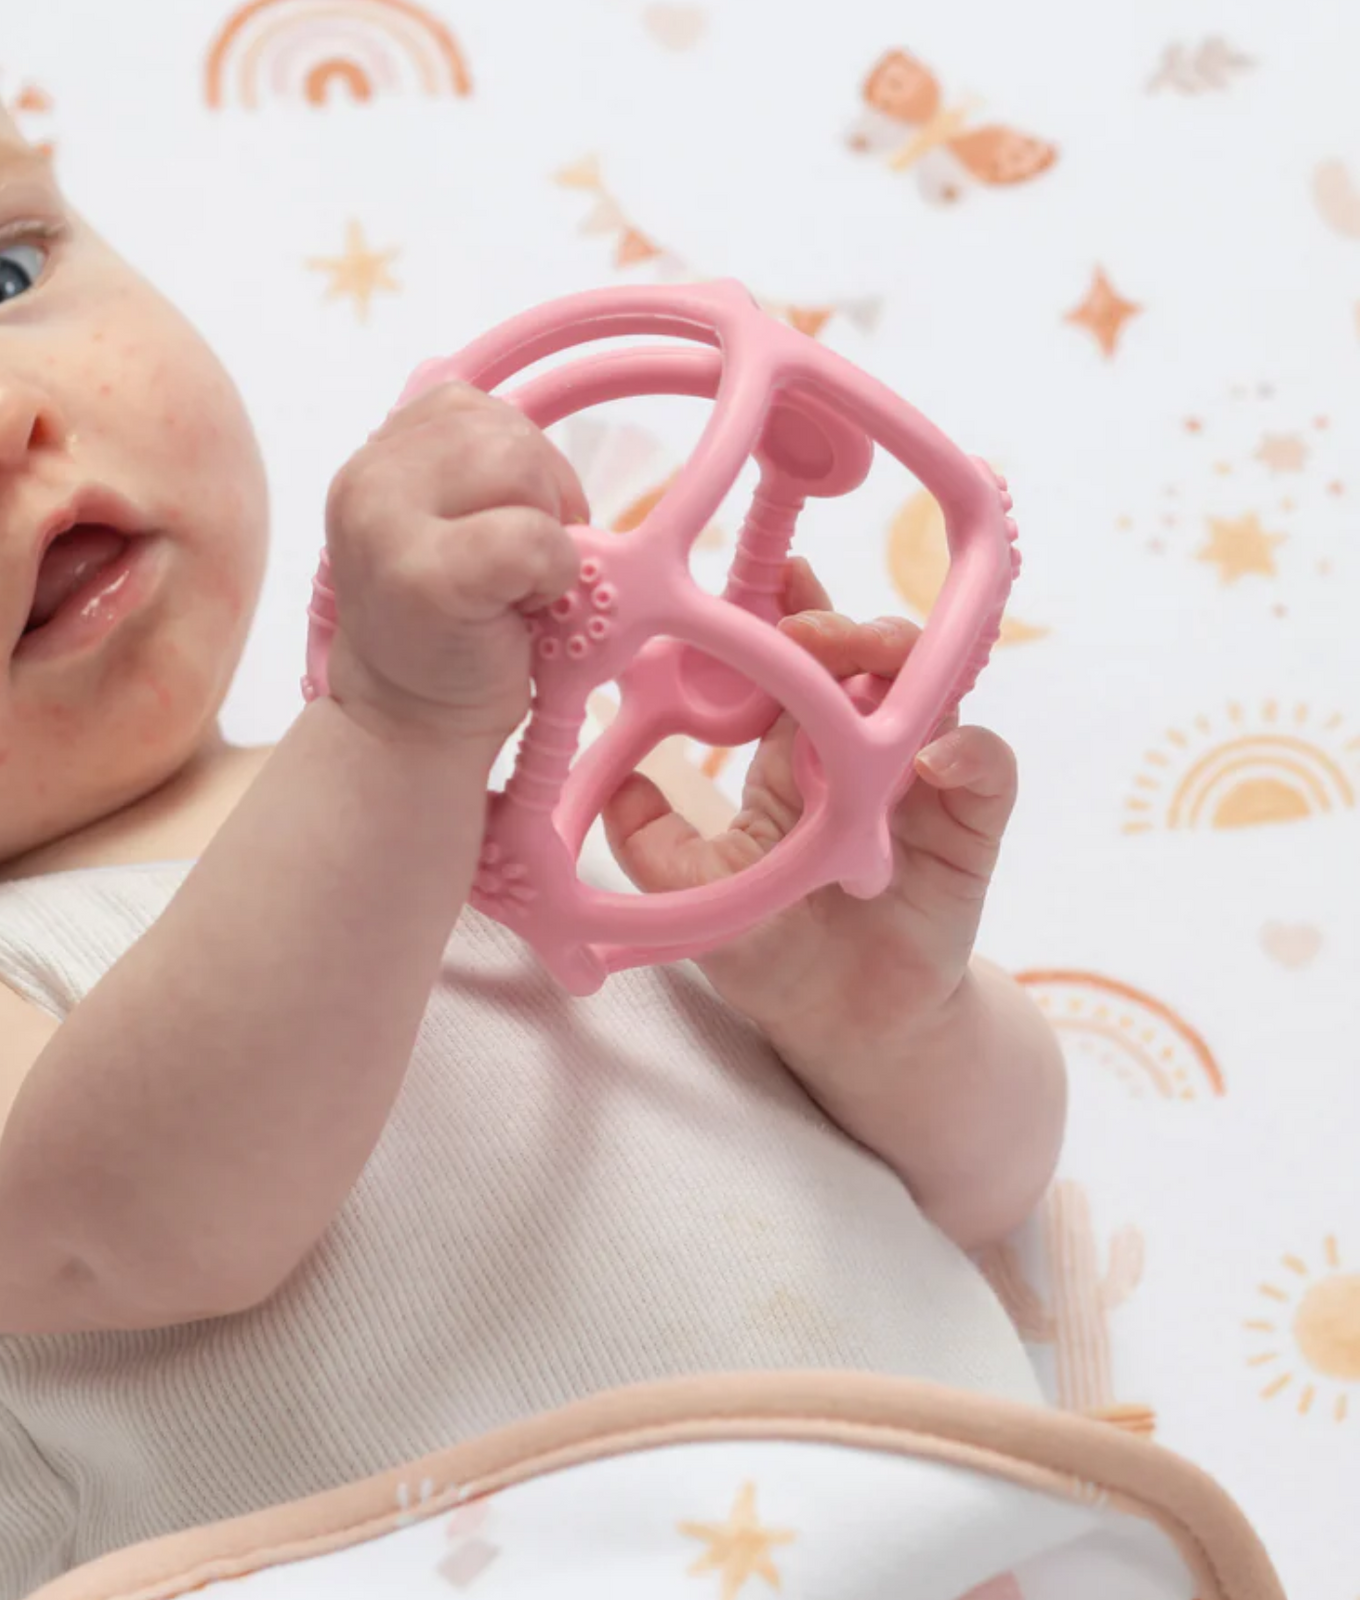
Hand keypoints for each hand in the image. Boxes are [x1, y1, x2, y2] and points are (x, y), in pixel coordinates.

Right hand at [323, 383, 587, 748]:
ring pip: (522, 465)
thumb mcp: (447, 523)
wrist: (409, 724)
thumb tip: (541, 451)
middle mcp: (367, 479)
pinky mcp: (425, 575)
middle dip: (544, 497)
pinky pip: (532, 536)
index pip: (471, 406)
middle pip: (507, 432)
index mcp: (374, 460)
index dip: (517, 464)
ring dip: (548, 533)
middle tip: (519, 570)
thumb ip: (472, 468)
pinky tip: (521, 609)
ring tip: (514, 586)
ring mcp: (387, 525)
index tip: (502, 530)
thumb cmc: (447, 630)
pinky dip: (552, 572)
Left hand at [603, 558, 1018, 1054]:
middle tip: (807, 623)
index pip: (794, 664)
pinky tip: (933, 757)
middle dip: (838, 626)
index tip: (767, 574)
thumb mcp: (693, 893)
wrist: (843, 1025)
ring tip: (868, 656)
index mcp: (794, 751)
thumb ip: (650, 840)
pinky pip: (988, 770)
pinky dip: (970, 753)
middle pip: (864, 661)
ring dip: (902, 664)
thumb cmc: (768, 947)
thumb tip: (611, 779)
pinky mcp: (970, 828)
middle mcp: (862, 752)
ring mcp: (920, 783)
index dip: (784, 614)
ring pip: (929, 693)